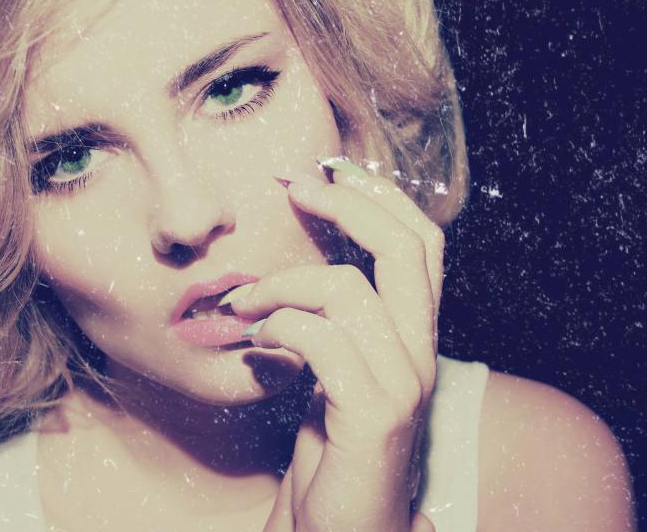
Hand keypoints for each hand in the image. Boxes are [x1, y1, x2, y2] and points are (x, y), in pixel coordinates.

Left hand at [231, 163, 440, 531]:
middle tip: (292, 185)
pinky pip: (320, 341)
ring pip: (347, 291)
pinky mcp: (374, 414)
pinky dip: (277, 328)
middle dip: (346, 202)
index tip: (322, 169)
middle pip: (407, 248)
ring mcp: (404, 382)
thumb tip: (293, 260)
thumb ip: (330, 316)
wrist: (342, 522)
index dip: (377, 195)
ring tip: (244, 302)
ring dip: (281, 284)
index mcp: (414, 332)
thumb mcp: (333, 365)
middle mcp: (421, 350)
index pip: (421, 241)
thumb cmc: (330, 440)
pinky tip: (253, 343)